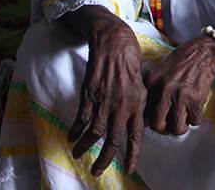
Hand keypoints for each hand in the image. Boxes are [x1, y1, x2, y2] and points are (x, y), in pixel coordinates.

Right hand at [66, 8, 146, 175]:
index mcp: (137, 104)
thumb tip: (138, 122)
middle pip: (113, 139)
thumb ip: (139, 105)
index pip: (135, 135)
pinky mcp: (90, 93)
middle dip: (105, 159)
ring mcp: (104, 100)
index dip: (132, 154)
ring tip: (79, 156)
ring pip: (95, 132)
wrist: (114, 41)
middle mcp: (121, 105)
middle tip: (97, 172)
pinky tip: (71, 137)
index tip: (129, 169)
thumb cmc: (131, 59)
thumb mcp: (142, 83)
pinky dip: (76, 129)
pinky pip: (81, 117)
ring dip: (86, 147)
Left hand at [143, 34, 214, 134]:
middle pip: (158, 125)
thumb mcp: (160, 69)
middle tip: (170, 123)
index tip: (157, 118)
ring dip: (181, 127)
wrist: (204, 51)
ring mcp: (180, 95)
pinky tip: (195, 109)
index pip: (144, 112)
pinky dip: (195, 118)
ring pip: (177, 128)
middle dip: (164, 127)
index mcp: (152, 81)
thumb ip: (153, 87)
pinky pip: (194, 121)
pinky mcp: (196, 99)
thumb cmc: (182, 60)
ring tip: (184, 120)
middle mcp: (164, 89)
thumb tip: (149, 112)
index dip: (150, 119)